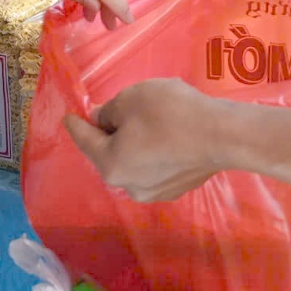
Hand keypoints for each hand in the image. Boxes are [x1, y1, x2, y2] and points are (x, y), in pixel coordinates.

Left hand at [64, 79, 232, 201]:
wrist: (222, 136)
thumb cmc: (169, 113)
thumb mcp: (130, 99)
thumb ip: (109, 111)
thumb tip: (102, 120)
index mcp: (111, 165)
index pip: (85, 140)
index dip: (76, 125)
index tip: (68, 117)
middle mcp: (128, 185)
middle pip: (109, 155)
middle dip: (108, 135)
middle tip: (111, 114)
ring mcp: (154, 192)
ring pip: (133, 163)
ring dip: (132, 145)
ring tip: (145, 124)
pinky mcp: (176, 189)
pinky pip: (154, 167)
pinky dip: (153, 153)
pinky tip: (166, 137)